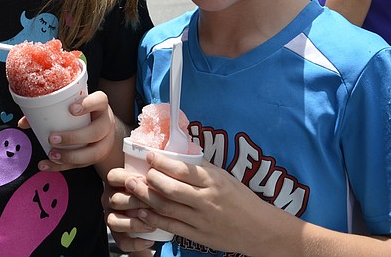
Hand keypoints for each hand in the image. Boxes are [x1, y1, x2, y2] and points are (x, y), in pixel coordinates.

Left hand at [32, 90, 118, 171]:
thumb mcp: (73, 107)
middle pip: (97, 131)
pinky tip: (46, 165)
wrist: (103, 131)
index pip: (100, 100)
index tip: (71, 109)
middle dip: (74, 137)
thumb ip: (49, 111)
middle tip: (52, 138)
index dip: (88, 104)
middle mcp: (106, 124)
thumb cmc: (83, 115)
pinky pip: (82, 165)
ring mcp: (104, 143)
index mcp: (101, 106)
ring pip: (93, 153)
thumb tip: (23, 122)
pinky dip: (62, 167)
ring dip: (70, 156)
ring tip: (51, 154)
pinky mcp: (96, 158)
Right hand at [104, 166, 157, 252]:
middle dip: (136, 202)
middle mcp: (111, 198)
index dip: (128, 178)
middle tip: (155, 204)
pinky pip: (121, 241)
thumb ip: (156, 164)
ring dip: (134, 223)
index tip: (146, 180)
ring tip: (152, 224)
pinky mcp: (118, 235)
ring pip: (113, 221)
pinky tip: (150, 240)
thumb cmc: (154, 188)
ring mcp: (112, 216)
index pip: (113, 176)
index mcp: (118, 181)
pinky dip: (136, 243)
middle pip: (115, 199)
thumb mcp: (153, 173)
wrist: (151, 216)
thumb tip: (162, 152)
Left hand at [116, 152, 283, 253]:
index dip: (162, 162)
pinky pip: (172, 226)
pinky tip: (142, 211)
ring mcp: (201, 219)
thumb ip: (203, 169)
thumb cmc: (241, 199)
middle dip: (149, 180)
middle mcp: (206, 200)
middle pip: (171, 189)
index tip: (149, 155)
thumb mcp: (225, 178)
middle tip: (134, 173)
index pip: (183, 170)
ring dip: (146, 198)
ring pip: (167, 207)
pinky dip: (154, 219)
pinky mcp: (198, 235)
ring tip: (132, 189)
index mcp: (213, 181)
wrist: (259, 229)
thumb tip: (180, 155)